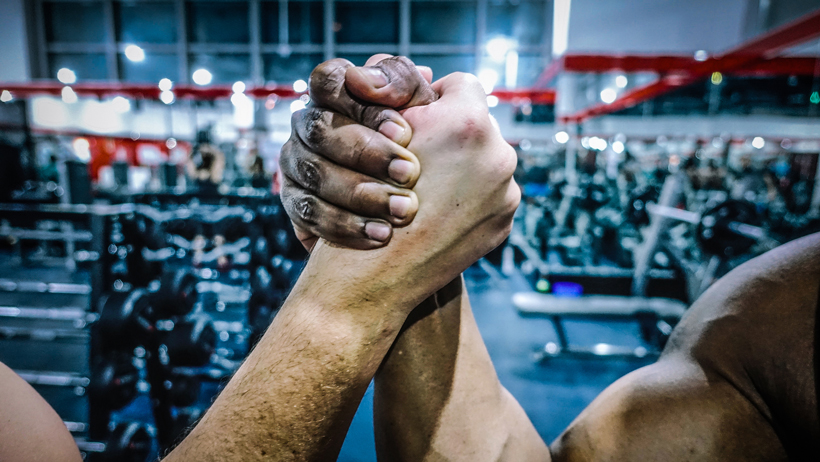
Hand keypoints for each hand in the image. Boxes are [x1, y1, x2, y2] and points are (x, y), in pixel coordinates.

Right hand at [280, 55, 436, 250]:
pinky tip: (381, 235)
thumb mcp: (426, 116)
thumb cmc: (424, 155)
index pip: (329, 79)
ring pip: (313, 171)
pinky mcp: (296, 202)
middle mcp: (311, 123)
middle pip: (319, 127)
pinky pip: (309, 212)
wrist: (416, 224)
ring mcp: (297, 162)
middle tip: (411, 173)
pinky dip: (347, 224)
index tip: (406, 132)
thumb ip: (409, 88)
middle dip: (366, 151)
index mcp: (338, 94)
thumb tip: (397, 72)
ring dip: (360, 192)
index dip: (364, 104)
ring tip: (402, 210)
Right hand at [382, 71, 518, 282]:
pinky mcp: (505, 222)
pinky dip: (467, 201)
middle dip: (450, 137)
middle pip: (476, 126)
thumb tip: (428, 80)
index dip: (433, 100)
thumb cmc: (362, 196)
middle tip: (416, 157)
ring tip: (425, 189)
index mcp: (467, 122)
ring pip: (484, 162)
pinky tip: (437, 213)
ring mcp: (507, 192)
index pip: (460, 85)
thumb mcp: (374, 131)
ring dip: (461, 170)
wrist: (374, 273)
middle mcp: (498, 154)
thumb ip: (406, 98)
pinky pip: (490, 196)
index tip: (414, 121)